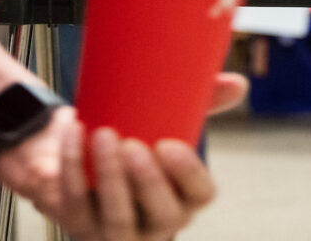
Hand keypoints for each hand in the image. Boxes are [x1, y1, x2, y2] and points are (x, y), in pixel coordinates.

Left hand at [0, 74, 248, 239]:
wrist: (78, 150)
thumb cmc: (135, 138)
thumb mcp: (170, 123)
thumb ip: (204, 103)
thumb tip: (238, 83)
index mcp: (185, 198)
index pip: (200, 194)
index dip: (188, 174)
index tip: (170, 144)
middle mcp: (157, 224)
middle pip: (163, 214)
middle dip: (147, 182)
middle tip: (132, 144)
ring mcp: (117, 231)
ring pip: (117, 216)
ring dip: (109, 176)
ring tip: (103, 134)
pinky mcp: (79, 225)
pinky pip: (75, 203)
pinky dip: (72, 167)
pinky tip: (75, 133)